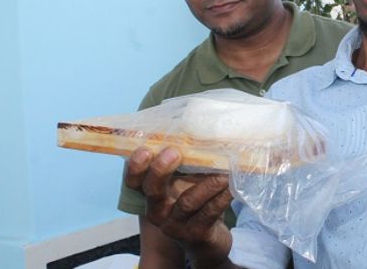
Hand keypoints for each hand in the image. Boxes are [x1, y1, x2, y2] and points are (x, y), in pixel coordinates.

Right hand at [124, 147, 234, 267]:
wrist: (208, 239)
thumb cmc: (196, 200)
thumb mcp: (186, 180)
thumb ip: (185, 161)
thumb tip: (195, 128)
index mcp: (152, 194)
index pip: (134, 181)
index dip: (136, 166)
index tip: (145, 149)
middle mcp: (158, 211)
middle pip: (153, 190)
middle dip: (161, 170)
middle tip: (175, 152)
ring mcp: (175, 225)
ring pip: (187, 202)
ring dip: (208, 184)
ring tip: (224, 173)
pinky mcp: (196, 234)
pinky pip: (209, 213)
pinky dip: (221, 197)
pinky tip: (231, 187)